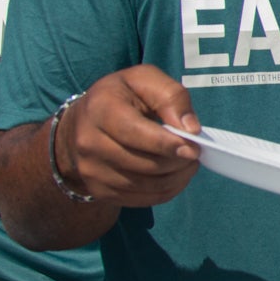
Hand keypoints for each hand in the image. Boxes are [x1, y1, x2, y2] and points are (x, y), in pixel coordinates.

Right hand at [57, 65, 202, 205]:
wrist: (84, 124)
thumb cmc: (122, 97)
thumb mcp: (145, 80)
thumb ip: (171, 97)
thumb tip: (190, 129)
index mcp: (99, 108)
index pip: (134, 132)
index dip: (167, 143)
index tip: (193, 147)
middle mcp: (89, 142)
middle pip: (145, 164)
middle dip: (178, 161)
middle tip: (195, 152)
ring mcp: (91, 170)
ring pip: (146, 185)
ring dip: (177, 177)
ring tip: (188, 162)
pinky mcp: (99, 190)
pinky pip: (142, 199)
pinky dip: (167, 190)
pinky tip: (175, 176)